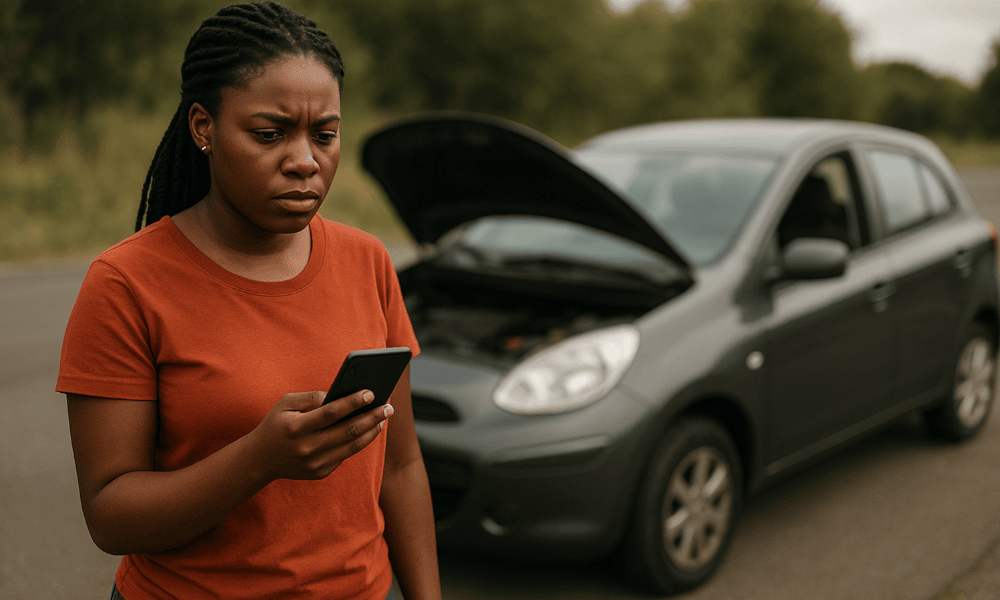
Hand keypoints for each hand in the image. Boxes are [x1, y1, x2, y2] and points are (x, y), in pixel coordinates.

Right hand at [249, 389, 393, 481]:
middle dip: (372, 417)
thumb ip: (311, 396)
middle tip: (388, 406)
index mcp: (297, 428)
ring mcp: (315, 463)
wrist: (259, 460)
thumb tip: (339, 394)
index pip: (332, 413)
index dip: (353, 402)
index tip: (370, 392)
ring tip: (384, 418)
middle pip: (348, 431)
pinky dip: (359, 442)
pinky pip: (345, 455)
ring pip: (352, 446)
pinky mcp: (320, 473)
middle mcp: (307, 448)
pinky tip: (370, 430)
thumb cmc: (276, 425)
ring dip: (372, 431)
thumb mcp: (285, 404)